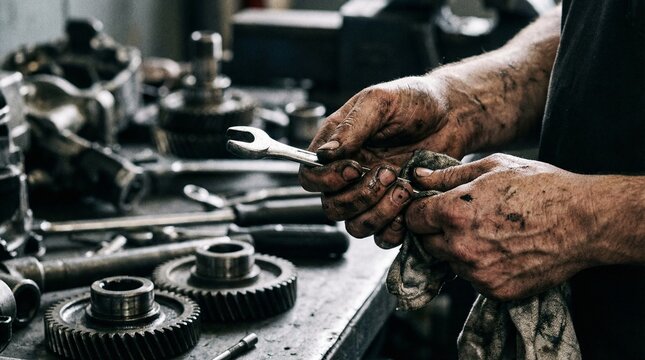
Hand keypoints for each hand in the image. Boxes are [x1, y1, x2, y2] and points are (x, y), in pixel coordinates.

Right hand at [299, 76, 471, 245]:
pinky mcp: (395, 210)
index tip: (354, 168)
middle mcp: (350, 175)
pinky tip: (409, 205)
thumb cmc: (415, 101)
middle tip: (389, 173)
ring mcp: (372, 195)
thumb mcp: (380, 102)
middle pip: (332, 207)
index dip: (327, 180)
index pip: (311, 177)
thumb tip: (323, 154)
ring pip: (355, 226)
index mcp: (338, 148)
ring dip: (378, 213)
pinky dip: (393, 230)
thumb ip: (351, 127)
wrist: (453, 114)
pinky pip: (382, 237)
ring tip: (405, 187)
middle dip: (360, 196)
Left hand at [405, 154, 598, 299]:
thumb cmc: (539, 186)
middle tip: (464, 219)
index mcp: (453, 213)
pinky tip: (503, 249)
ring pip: (450, 262)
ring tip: (490, 232)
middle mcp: (460, 247)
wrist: (583, 221)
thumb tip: (417, 177)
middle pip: (426, 242)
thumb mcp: (492, 167)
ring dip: (459, 250)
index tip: (434, 206)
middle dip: (437, 230)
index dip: (422, 210)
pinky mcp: (495, 290)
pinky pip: (474, 279)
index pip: (413, 218)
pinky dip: (481, 267)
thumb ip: (448, 175)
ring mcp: (477, 272)